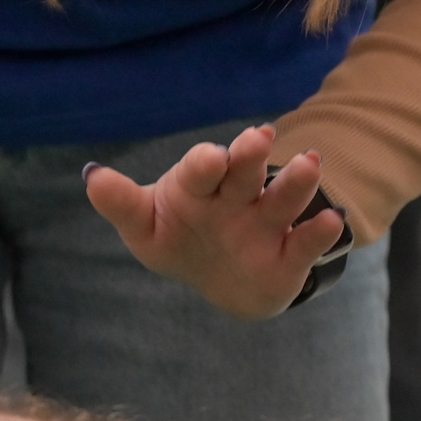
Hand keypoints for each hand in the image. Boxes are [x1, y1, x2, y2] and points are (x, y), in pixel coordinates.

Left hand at [84, 123, 340, 318]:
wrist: (222, 282)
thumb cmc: (179, 240)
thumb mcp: (145, 227)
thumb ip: (122, 204)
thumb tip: (91, 175)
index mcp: (199, 187)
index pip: (202, 168)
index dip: (206, 162)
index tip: (211, 158)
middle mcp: (237, 198)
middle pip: (244, 173)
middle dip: (249, 157)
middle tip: (257, 139)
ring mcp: (266, 223)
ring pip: (282, 198)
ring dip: (294, 182)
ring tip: (308, 163)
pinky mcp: (291, 255)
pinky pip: (306, 241)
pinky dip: (319, 231)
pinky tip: (329, 219)